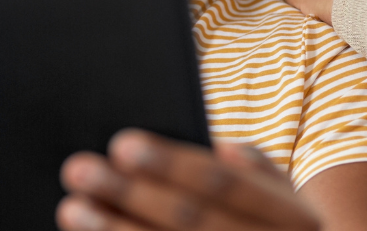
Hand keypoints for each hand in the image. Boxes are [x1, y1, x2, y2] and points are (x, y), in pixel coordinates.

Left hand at [56, 129, 318, 230]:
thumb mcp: (293, 205)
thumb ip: (261, 174)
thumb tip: (223, 150)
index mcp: (294, 221)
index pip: (222, 185)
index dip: (171, 164)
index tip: (121, 144)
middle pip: (189, 222)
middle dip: (130, 194)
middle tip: (79, 169)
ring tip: (72, 208)